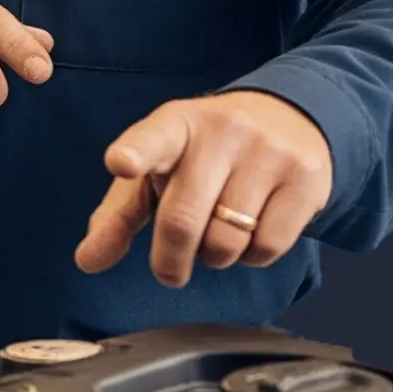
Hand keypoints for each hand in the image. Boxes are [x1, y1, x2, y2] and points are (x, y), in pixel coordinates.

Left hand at [74, 91, 332, 287]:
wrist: (290, 119)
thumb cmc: (205, 154)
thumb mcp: (159, 170)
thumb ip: (119, 215)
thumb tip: (87, 261)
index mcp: (174, 125)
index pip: (151, 139)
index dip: (134, 153)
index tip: (121, 164)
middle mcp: (221, 132)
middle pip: (183, 219)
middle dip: (170, 260)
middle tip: (169, 271)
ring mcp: (267, 152)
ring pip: (226, 241)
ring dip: (214, 256)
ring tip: (217, 232)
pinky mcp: (305, 178)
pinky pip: (267, 247)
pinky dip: (252, 256)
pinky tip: (252, 232)